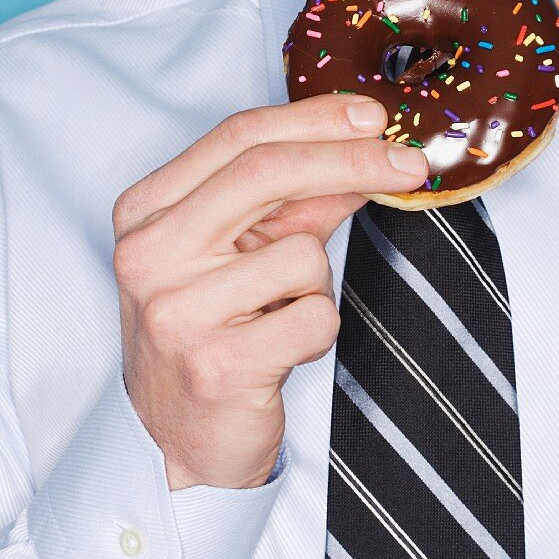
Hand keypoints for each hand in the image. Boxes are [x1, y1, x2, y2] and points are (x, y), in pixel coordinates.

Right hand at [110, 94, 427, 489]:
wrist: (175, 442)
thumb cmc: (209, 334)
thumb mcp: (242, 255)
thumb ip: (294, 203)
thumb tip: (364, 154)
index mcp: (147, 213)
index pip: (240, 138)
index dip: (316, 119)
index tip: (373, 117)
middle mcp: (150, 254)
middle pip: (268, 172)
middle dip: (354, 160)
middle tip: (411, 164)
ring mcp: (176, 310)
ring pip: (303, 254)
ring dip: (315, 286)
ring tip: (277, 318)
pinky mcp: (217, 364)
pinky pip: (315, 315)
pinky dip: (317, 331)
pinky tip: (281, 351)